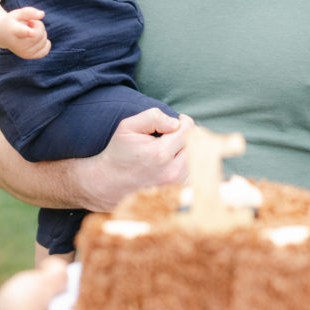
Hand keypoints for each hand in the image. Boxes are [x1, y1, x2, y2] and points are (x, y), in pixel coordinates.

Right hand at [0, 6, 50, 58]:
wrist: (3, 35)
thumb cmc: (12, 22)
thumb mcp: (17, 14)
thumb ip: (29, 12)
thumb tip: (42, 14)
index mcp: (14, 31)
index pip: (22, 32)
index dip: (27, 32)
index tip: (31, 32)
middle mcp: (18, 44)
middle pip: (39, 33)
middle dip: (37, 25)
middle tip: (29, 24)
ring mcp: (24, 52)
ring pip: (44, 40)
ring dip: (40, 32)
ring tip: (29, 31)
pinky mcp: (29, 56)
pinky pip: (45, 50)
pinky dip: (45, 43)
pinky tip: (36, 38)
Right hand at [78, 110, 192, 211]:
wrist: (109, 182)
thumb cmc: (119, 152)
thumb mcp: (128, 127)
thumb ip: (153, 117)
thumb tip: (176, 122)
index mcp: (160, 153)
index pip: (188, 130)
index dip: (184, 121)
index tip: (176, 121)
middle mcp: (171, 171)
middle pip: (198, 144)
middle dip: (190, 134)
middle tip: (178, 132)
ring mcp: (176, 185)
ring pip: (200, 159)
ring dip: (192, 149)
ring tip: (177, 146)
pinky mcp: (178, 192)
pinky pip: (196, 172)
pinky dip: (191, 163)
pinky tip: (179, 159)